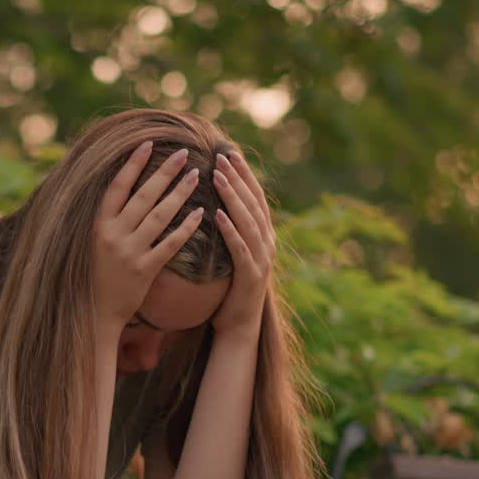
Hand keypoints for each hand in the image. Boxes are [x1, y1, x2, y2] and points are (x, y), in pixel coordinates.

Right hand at [92, 141, 204, 330]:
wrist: (95, 312)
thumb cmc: (97, 274)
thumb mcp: (95, 242)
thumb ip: (110, 218)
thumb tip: (123, 188)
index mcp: (98, 224)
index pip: (117, 187)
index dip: (133, 164)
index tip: (149, 143)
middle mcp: (112, 235)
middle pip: (143, 196)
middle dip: (165, 172)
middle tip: (184, 153)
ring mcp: (128, 252)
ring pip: (158, 216)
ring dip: (179, 194)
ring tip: (196, 176)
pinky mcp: (144, 270)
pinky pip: (169, 244)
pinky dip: (185, 228)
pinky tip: (200, 213)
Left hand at [210, 152, 274, 338]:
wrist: (239, 326)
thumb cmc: (229, 289)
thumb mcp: (231, 255)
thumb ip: (229, 231)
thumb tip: (212, 204)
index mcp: (262, 236)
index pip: (254, 198)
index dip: (244, 174)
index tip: (230, 152)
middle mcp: (266, 244)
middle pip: (253, 204)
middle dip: (239, 178)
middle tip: (223, 156)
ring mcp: (261, 260)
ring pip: (248, 221)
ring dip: (233, 197)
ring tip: (219, 177)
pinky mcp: (251, 276)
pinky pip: (240, 249)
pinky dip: (230, 230)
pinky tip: (218, 215)